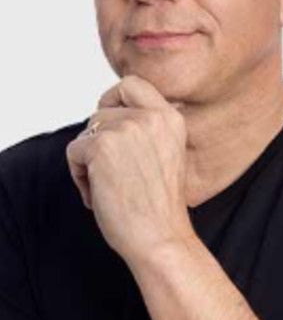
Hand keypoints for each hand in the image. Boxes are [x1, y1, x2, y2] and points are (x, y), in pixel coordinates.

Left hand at [66, 76, 193, 262]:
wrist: (161, 236)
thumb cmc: (161, 205)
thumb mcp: (168, 154)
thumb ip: (152, 129)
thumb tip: (119, 111)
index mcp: (172, 118)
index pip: (132, 83)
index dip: (113, 99)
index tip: (113, 126)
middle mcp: (152, 117)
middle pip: (102, 109)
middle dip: (99, 138)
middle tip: (112, 169)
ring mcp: (127, 128)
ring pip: (87, 131)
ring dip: (89, 159)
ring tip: (108, 186)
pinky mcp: (103, 146)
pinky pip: (74, 152)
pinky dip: (80, 175)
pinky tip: (100, 194)